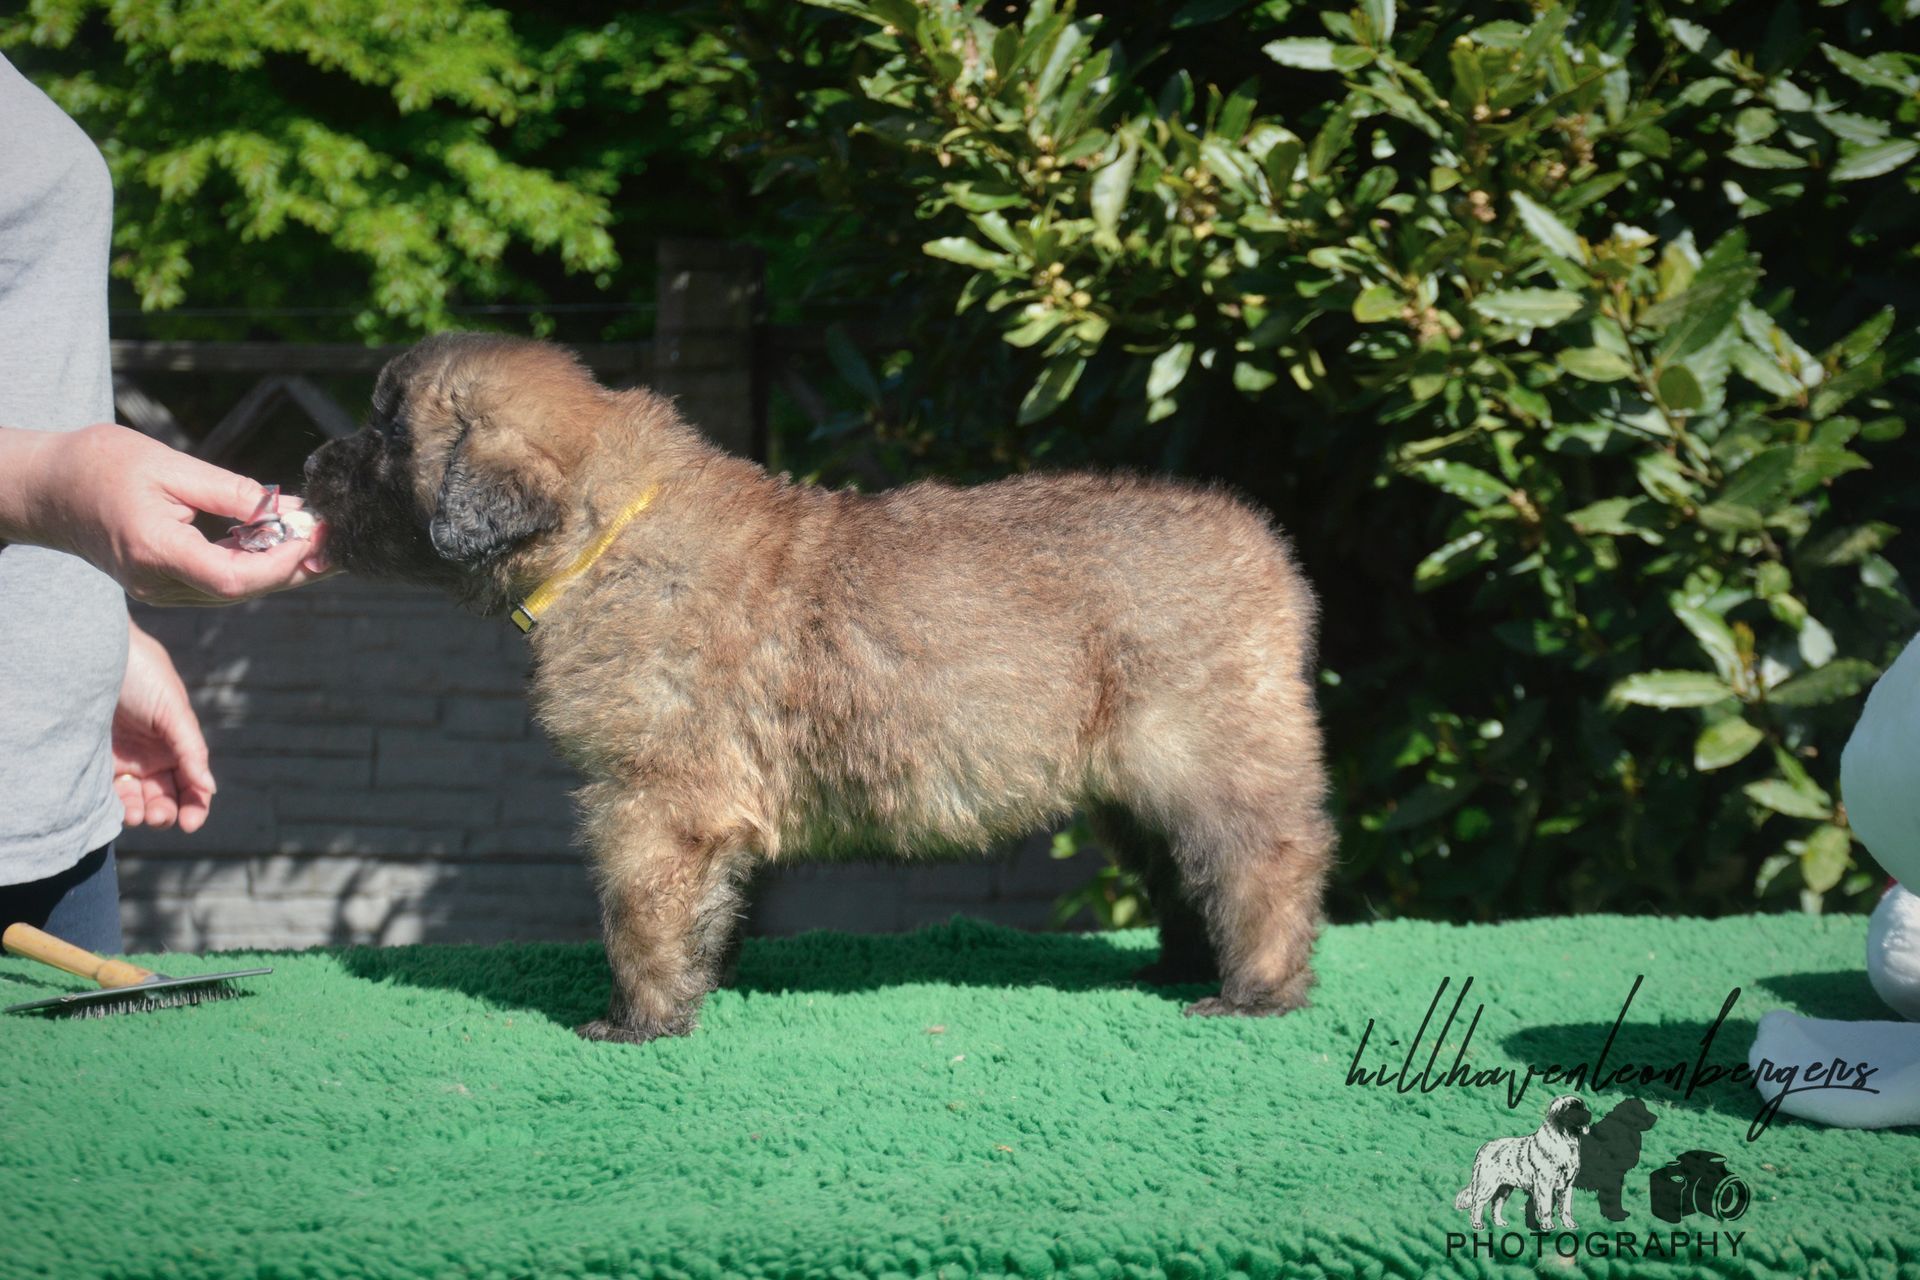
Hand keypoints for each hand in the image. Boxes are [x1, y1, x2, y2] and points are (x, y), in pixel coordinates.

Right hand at [0, 423, 332, 604]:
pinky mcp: (162, 582)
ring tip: (318, 542)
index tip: (315, 534)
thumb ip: (230, 492)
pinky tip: (278, 541)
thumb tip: (285, 507)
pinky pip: (218, 582)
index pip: (235, 577)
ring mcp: (159, 588)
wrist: (45, 487)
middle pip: (243, 590)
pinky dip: (253, 564)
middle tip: (337, 544)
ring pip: (235, 590)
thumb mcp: (170, 466)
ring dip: (280, 569)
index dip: (282, 562)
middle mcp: (159, 583)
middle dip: (296, 568)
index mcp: (158, 553)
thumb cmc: (99, 465)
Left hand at [111, 621, 213, 831]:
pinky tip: (119, 810)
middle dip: (167, 812)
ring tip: (138, 815)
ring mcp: (123, 759)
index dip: (196, 805)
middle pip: (165, 797)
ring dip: (142, 813)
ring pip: (137, 800)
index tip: (191, 823)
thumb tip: (209, 788)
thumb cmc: (141, 673)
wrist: (92, 654)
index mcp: (177, 744)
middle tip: (160, 816)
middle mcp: (152, 756)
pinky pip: (107, 793)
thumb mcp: (173, 709)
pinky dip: (115, 807)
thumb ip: (191, 749)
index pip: (193, 783)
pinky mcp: (93, 761)